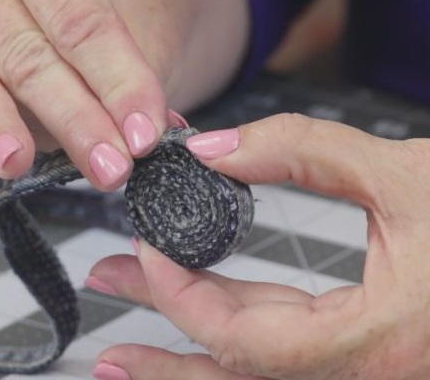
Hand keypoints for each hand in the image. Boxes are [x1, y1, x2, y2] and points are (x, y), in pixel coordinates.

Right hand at [0, 0, 247, 210]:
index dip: (118, 80)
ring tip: (17, 162)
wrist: (38, 34)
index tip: (146, 133)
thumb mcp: (107, 54)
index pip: (81, 22)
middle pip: (26, 55)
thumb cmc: (76, 43)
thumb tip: (154, 130)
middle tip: (110, 167)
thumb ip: (128, 82)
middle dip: (73, 117)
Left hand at [88, 113, 429, 379]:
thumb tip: (212, 149)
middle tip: (106, 338)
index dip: (183, 297)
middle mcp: (366, 376)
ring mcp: (361, 375)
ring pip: (254, 379)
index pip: (248, 343)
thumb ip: (298, 153)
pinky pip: (280, 360)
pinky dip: (231, 344)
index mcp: (379, 344)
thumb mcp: (399, 174)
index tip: (147, 248)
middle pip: (237, 377)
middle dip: (164, 356)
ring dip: (185, 362)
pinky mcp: (359, 358)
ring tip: (124, 349)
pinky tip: (200, 328)